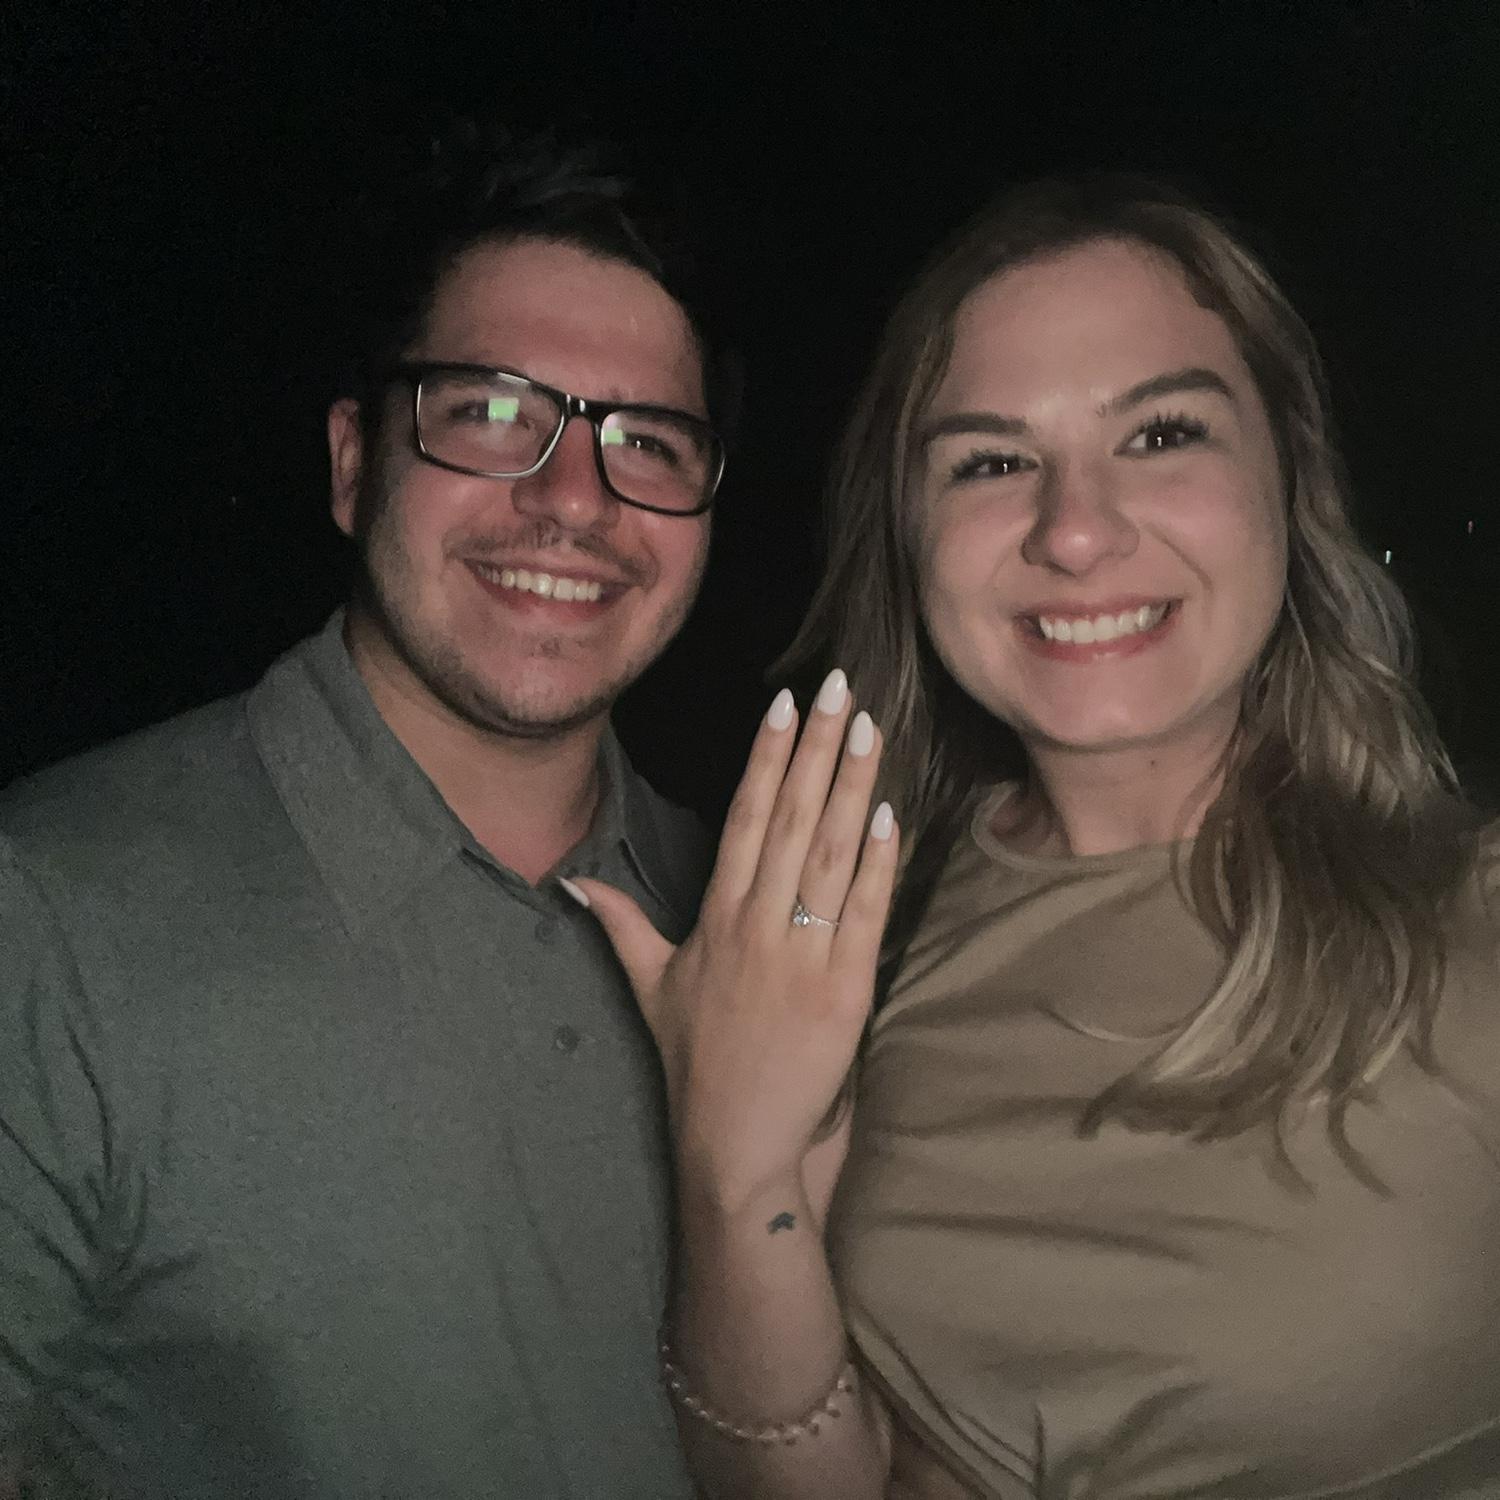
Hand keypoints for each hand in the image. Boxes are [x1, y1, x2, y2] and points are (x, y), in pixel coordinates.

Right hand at [567, 669, 897, 1211]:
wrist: (735, 1144)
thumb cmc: (696, 1063)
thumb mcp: (650, 987)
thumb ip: (618, 924)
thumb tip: (572, 882)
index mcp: (717, 916)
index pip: (746, 818)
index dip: (767, 758)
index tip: (785, 705)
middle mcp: (758, 925)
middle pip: (794, 818)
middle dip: (819, 748)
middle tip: (841, 687)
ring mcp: (804, 955)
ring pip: (834, 854)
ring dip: (854, 786)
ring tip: (871, 728)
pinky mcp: (845, 990)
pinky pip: (865, 912)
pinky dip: (880, 862)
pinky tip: (891, 812)